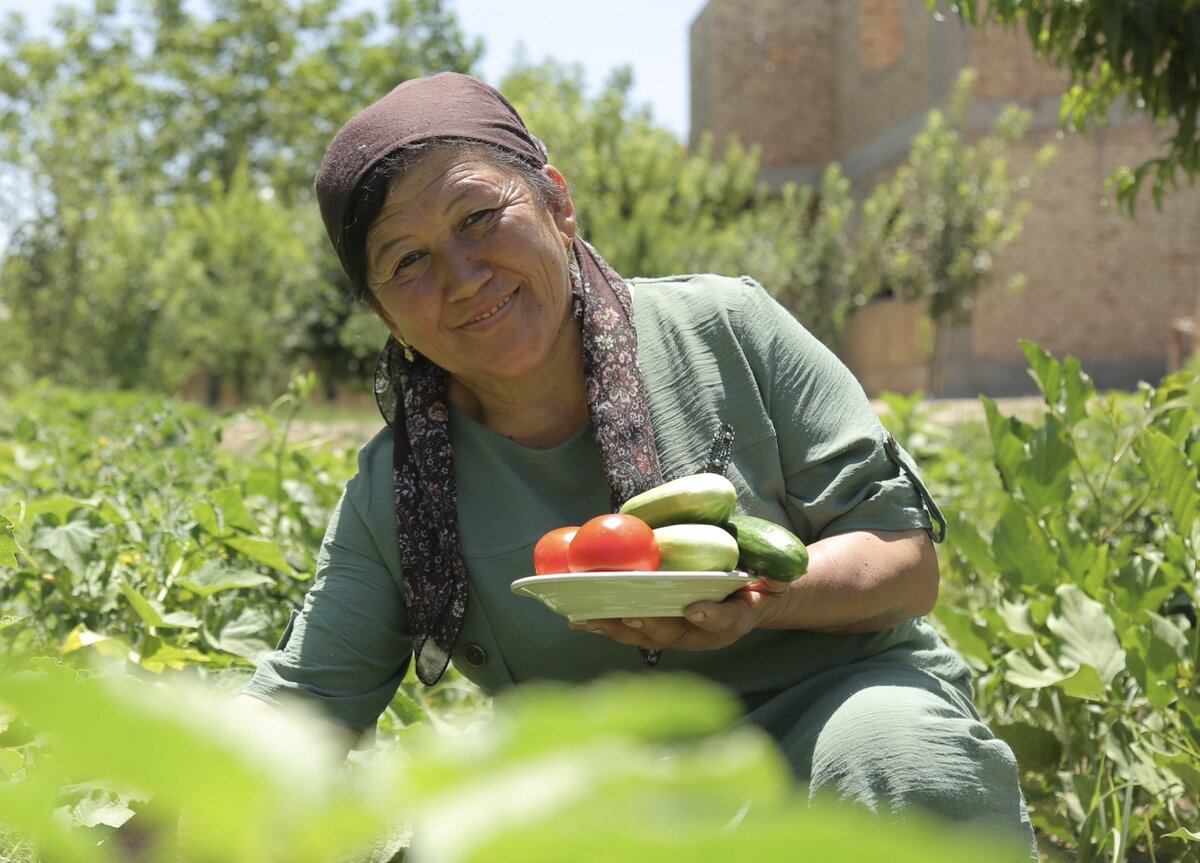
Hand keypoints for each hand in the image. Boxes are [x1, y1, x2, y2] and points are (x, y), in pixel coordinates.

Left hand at [568, 578, 789, 650]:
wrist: (746, 599)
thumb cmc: (756, 584)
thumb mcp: (774, 579)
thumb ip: (776, 578)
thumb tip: (779, 578)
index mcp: (734, 620)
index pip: (725, 622)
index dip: (711, 618)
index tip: (695, 608)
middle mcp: (701, 634)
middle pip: (672, 632)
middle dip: (647, 623)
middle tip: (626, 610)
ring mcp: (675, 634)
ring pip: (642, 635)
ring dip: (614, 627)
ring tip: (586, 618)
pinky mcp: (654, 629)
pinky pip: (627, 630)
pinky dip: (603, 625)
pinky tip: (577, 619)